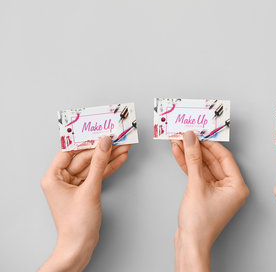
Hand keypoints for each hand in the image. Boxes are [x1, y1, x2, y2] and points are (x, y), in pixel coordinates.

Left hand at [39, 137, 128, 271]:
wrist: (81, 244)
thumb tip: (104, 143)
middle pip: (84, 157)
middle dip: (102, 148)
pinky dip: (108, 167)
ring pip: (93, 165)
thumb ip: (99, 163)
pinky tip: (120, 158)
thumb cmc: (77, 223)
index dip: (85, 140)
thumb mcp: (90, 189)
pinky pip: (97, 174)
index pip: (69, 151)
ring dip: (109, 156)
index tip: (98, 129)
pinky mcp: (85, 190)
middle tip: (117, 137)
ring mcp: (73, 185)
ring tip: (124, 146)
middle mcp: (61, 179)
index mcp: (53, 177)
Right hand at [172, 131, 248, 271]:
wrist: (189, 244)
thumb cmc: (200, 223)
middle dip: (197, 148)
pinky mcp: (207, 195)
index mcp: (238, 186)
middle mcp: (231, 188)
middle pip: (213, 161)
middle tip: (185, 135)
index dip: (209, 144)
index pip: (224, 157)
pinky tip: (179, 154)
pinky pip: (199, 175)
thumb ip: (193, 159)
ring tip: (178, 142)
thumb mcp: (196, 185)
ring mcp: (219, 192)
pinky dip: (189, 165)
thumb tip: (191, 139)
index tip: (198, 133)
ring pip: (204, 167)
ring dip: (190, 155)